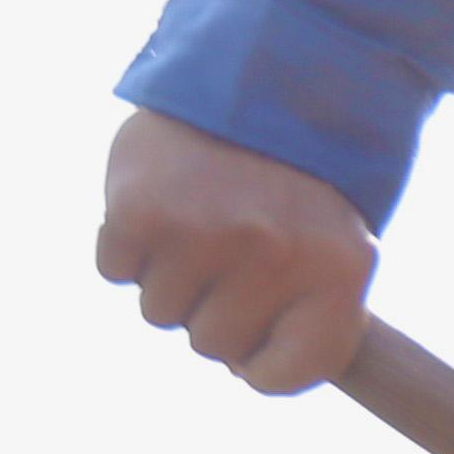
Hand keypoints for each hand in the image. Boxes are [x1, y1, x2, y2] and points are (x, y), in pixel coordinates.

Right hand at [94, 110, 376, 393]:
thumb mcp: (336, 248)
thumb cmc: (293, 184)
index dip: (261, 363)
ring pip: (160, 313)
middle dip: (213, 308)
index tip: (260, 331)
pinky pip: (115, 271)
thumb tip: (249, 376)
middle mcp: (276, 255)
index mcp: (338, 273)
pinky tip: (159, 206)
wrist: (249, 78)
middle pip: (212, 347)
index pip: (283, 376)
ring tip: (197, 219)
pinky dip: (127, 247)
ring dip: (169, 276)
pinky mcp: (141, 210)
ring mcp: (207, 232)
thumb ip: (311, 321)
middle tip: (228, 249)